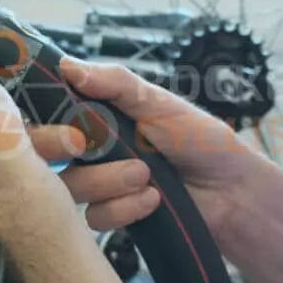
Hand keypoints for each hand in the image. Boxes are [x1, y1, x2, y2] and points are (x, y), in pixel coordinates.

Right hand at [30, 57, 282, 241]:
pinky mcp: (115, 214)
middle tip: (100, 148)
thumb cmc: (200, 138)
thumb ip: (115, 83)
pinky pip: (95, 216)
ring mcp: (103, 182)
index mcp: (100, 114)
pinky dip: (124, 208)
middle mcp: (94, 147)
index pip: (53, 113)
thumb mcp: (158, 103)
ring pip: (73, 186)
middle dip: (78, 152)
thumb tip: (67, 66)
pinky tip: (153, 200)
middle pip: (54, 154)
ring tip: (146, 176)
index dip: (49, 120)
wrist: (233, 190)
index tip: (63, 123)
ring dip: (109, 182)